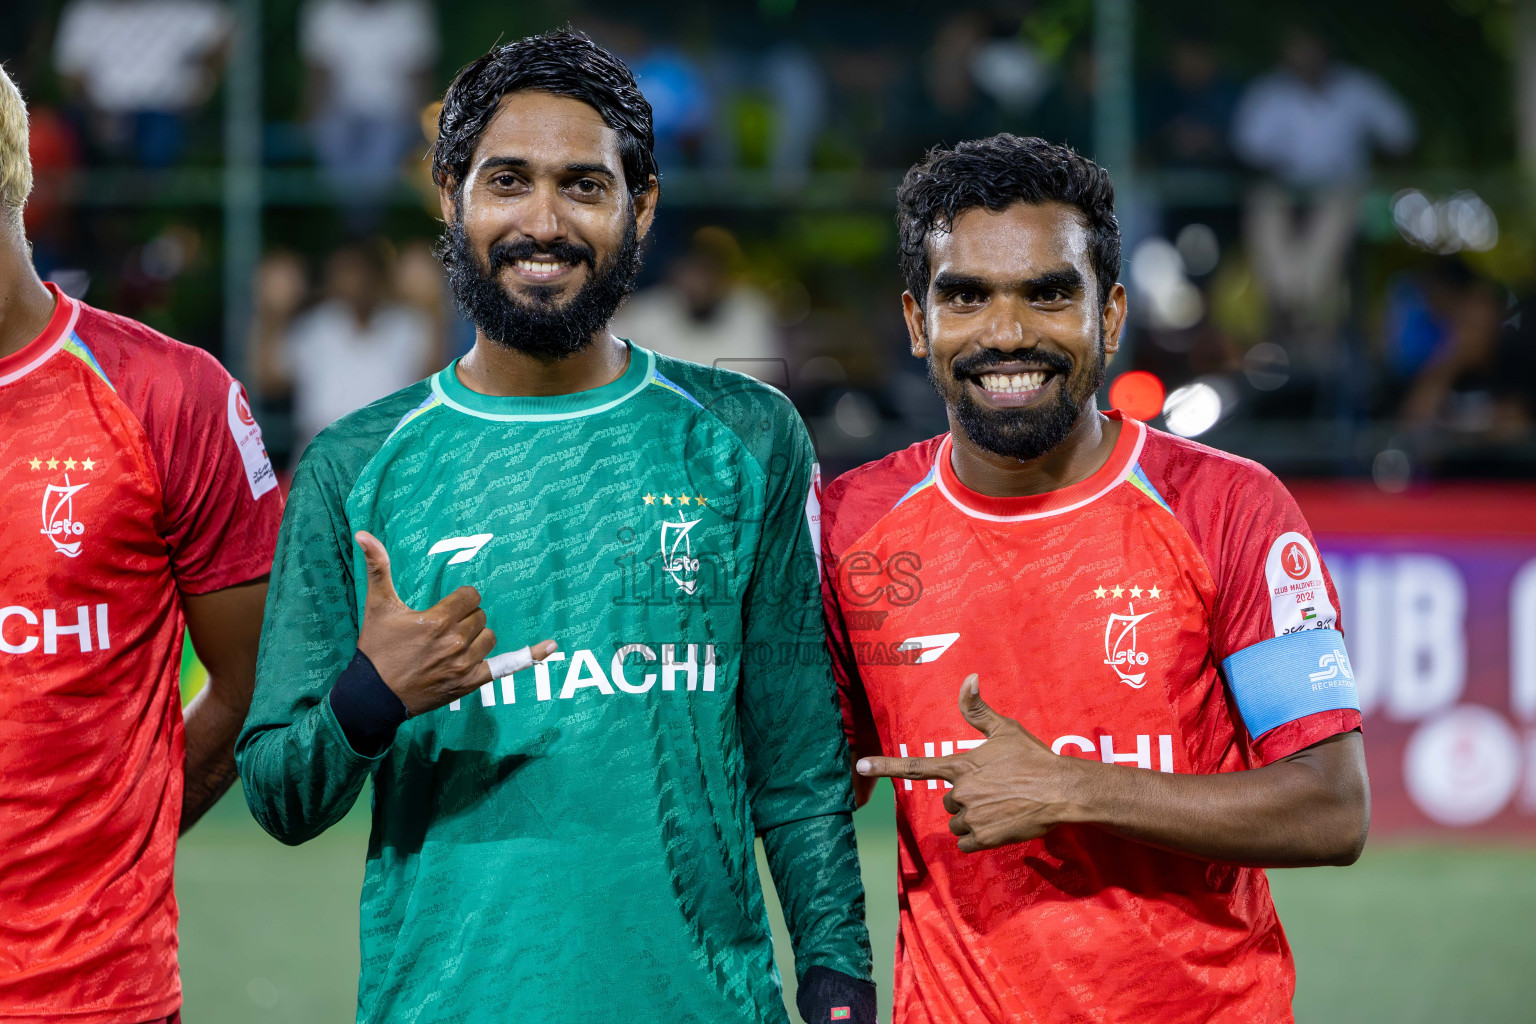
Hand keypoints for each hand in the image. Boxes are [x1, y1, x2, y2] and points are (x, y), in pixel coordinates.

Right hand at [354, 531, 556, 716]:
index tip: (447, 607)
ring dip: (478, 636)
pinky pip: (507, 666)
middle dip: (466, 617)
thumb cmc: (377, 649)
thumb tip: (364, 533)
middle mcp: (455, 642)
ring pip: (489, 637)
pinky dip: (529, 657)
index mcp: (438, 621)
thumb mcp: (377, 606)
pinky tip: (551, 646)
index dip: (461, 599)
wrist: (373, 696)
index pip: (471, 597)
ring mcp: (465, 665)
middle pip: (480, 616)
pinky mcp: (470, 684)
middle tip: (444, 628)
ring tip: (455, 642)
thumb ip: (377, 568)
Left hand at [855, 674, 1082, 852]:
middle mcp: (961, 791)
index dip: (886, 766)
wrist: (1062, 792)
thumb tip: (969, 677)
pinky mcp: (984, 838)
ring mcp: (971, 816)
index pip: (916, 766)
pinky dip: (979, 838)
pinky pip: (967, 843)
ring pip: (957, 823)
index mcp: (961, 765)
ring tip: (1001, 807)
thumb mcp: (1005, 729)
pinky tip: (1000, 824)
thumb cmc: (1034, 758)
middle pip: (948, 800)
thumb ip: (978, 709)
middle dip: (966, 799)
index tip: (860, 765)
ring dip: (972, 819)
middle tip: (995, 791)